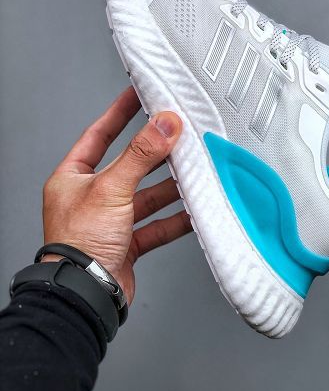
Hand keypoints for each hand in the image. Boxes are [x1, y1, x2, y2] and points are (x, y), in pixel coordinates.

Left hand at [42, 87, 191, 303]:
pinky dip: (175, 219)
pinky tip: (193, 211)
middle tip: (178, 133)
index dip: (119, 113)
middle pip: (129, 166)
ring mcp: (110, 221)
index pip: (98, 134)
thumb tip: (164, 125)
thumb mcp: (111, 188)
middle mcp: (91, 197)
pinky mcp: (126, 243)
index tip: (138, 95)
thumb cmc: (78, 244)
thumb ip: (141, 155)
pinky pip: (156, 225)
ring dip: (170, 187)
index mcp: (73, 178)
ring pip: (146, 196)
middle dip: (155, 153)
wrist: (84, 295)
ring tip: (193, 171)